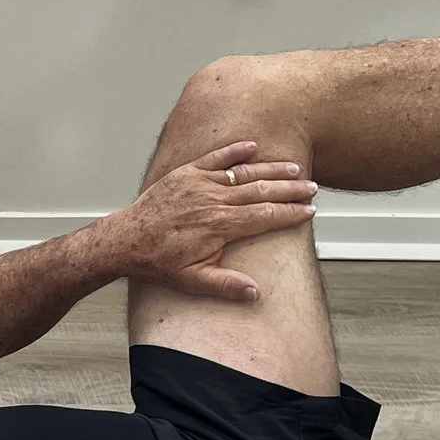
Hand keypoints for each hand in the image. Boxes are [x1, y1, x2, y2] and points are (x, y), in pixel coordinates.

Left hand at [100, 141, 317, 300]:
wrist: (126, 240)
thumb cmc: (159, 261)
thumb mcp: (193, 281)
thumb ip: (226, 286)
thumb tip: (256, 293)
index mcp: (219, 225)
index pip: (265, 217)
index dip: (290, 214)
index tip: (309, 212)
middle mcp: (213, 200)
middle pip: (261, 191)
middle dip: (290, 191)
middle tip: (312, 189)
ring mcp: (199, 183)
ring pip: (243, 173)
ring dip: (271, 170)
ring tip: (294, 169)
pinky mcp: (185, 173)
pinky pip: (215, 159)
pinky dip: (234, 151)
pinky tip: (252, 147)